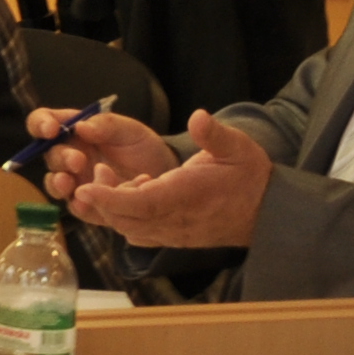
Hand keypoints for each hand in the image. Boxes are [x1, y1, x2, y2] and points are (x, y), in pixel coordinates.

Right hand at [29, 105, 177, 200]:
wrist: (165, 175)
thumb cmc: (142, 147)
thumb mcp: (128, 129)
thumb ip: (105, 124)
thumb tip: (79, 127)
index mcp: (73, 132)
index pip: (43, 123)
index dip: (41, 124)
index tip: (51, 130)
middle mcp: (68, 157)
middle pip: (49, 156)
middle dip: (60, 158)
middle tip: (78, 160)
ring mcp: (76, 183)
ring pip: (55, 184)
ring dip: (57, 183)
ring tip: (67, 183)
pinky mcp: (87, 206)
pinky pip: (76, 207)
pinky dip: (78, 205)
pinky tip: (84, 204)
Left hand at [59, 109, 270, 247]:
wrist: (267, 212)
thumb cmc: (249, 176)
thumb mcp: (237, 147)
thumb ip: (214, 135)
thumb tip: (198, 117)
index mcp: (188, 197)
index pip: (142, 204)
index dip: (111, 198)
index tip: (86, 188)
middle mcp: (177, 221)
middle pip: (127, 220)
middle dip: (103, 199)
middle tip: (99, 170)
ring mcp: (175, 233)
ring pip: (130, 229)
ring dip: (113, 208)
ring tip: (114, 178)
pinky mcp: (174, 237)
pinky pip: (140, 234)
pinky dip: (125, 218)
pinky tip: (132, 193)